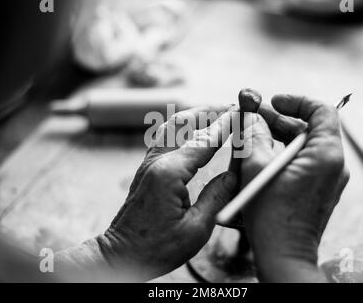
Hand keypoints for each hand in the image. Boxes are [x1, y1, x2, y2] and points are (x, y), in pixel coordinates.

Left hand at [96, 105, 237, 280]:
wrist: (121, 254)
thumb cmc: (156, 248)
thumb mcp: (196, 229)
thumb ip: (217, 196)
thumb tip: (233, 175)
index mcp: (170, 172)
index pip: (205, 140)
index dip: (225, 125)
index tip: (241, 112)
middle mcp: (157, 161)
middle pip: (184, 122)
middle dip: (209, 112)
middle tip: (230, 107)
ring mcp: (149, 163)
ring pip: (171, 126)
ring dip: (194, 116)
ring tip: (214, 113)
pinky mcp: (146, 169)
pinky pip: (165, 138)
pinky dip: (182, 128)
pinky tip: (193, 131)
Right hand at [242, 95, 349, 281]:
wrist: (283, 255)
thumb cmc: (271, 215)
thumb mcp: (256, 166)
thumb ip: (254, 134)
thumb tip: (251, 116)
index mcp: (326, 154)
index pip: (322, 111)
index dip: (297, 101)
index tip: (274, 102)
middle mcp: (333, 165)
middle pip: (308, 128)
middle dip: (278, 120)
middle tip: (252, 118)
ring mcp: (327, 179)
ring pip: (302, 147)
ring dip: (277, 138)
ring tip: (250, 137)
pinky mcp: (317, 190)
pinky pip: (302, 163)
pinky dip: (282, 155)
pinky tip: (260, 157)